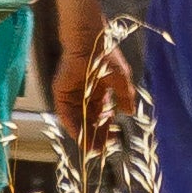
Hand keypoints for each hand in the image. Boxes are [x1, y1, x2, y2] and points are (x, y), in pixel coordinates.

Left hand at [56, 23, 135, 146]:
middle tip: (101, 152)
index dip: (108, 129)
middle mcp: (86, 95)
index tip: (114, 141)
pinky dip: (72, 126)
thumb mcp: (121, 79)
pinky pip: (66, 114)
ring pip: (78, 120)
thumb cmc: (105, 55)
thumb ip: (125, 97)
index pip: (103, 115)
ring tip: (92, 150)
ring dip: (84, 135)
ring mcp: (73, 95)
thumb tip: (130, 113)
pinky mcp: (61, 93)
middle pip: (91, 121)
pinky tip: (80, 137)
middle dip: (96, 136)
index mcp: (100, 91)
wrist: (87, 40)